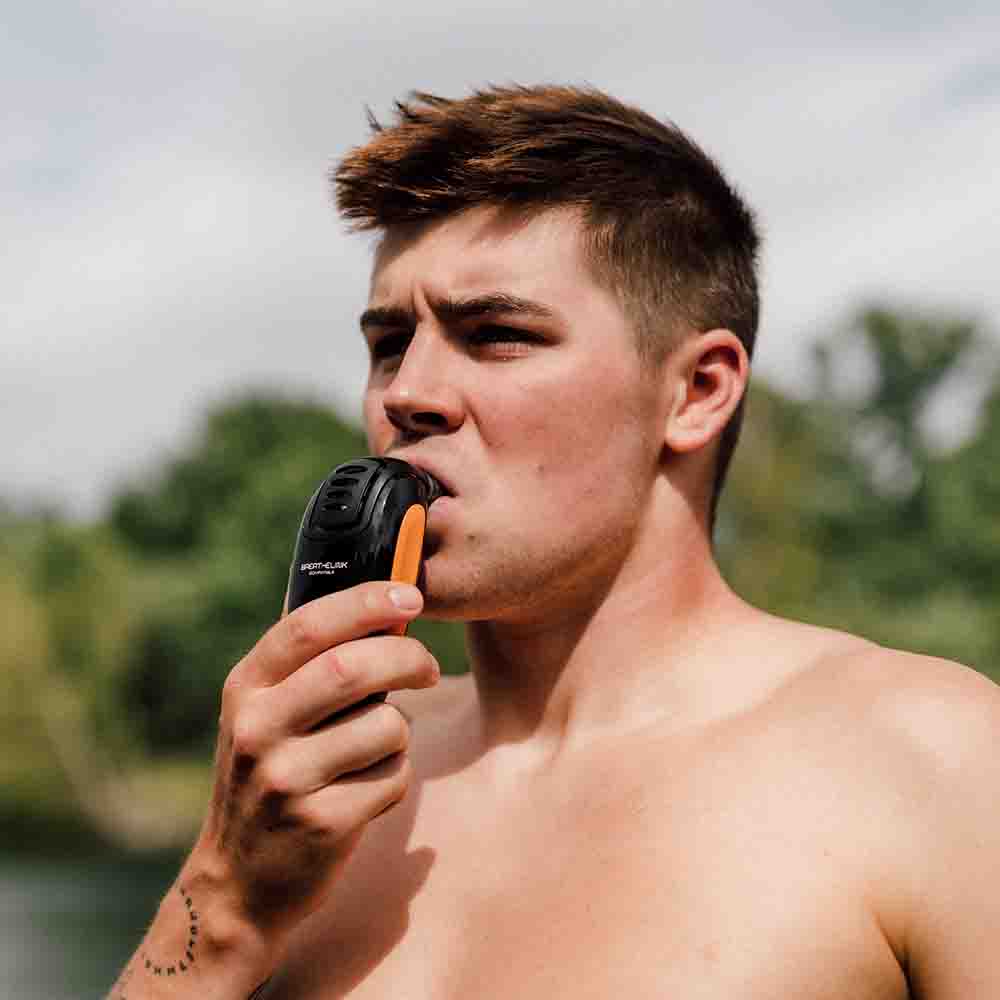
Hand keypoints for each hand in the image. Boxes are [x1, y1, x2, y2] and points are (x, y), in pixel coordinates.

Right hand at [192, 581, 437, 938]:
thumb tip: (389, 606)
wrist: (237, 882)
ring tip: (374, 750)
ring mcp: (284, 779)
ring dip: (400, 732)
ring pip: (387, 725)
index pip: (308, 626)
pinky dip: (395, 778)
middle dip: (409, 658)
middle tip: (429, 668)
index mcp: (245, 688)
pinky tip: (363, 793)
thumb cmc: (271, 775)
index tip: (411, 596)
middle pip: (354, 668)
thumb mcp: (266, 713)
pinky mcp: (320, 823)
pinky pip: (394, 777)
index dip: (367, 603)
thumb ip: (312, 664)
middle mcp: (255, 728)